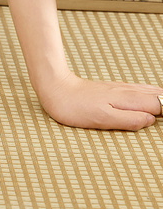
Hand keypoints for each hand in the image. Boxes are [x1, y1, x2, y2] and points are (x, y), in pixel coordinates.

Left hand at [38, 71, 162, 129]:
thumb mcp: (102, 119)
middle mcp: (126, 92)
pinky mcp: (114, 89)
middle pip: (157, 96)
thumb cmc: (76, 108)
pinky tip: (155, 94)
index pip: (158, 105)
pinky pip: (140, 89)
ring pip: (149, 91)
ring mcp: (121, 89)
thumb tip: (151, 120)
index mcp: (126, 100)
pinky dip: (153, 93)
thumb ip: (128, 120)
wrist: (56, 89)